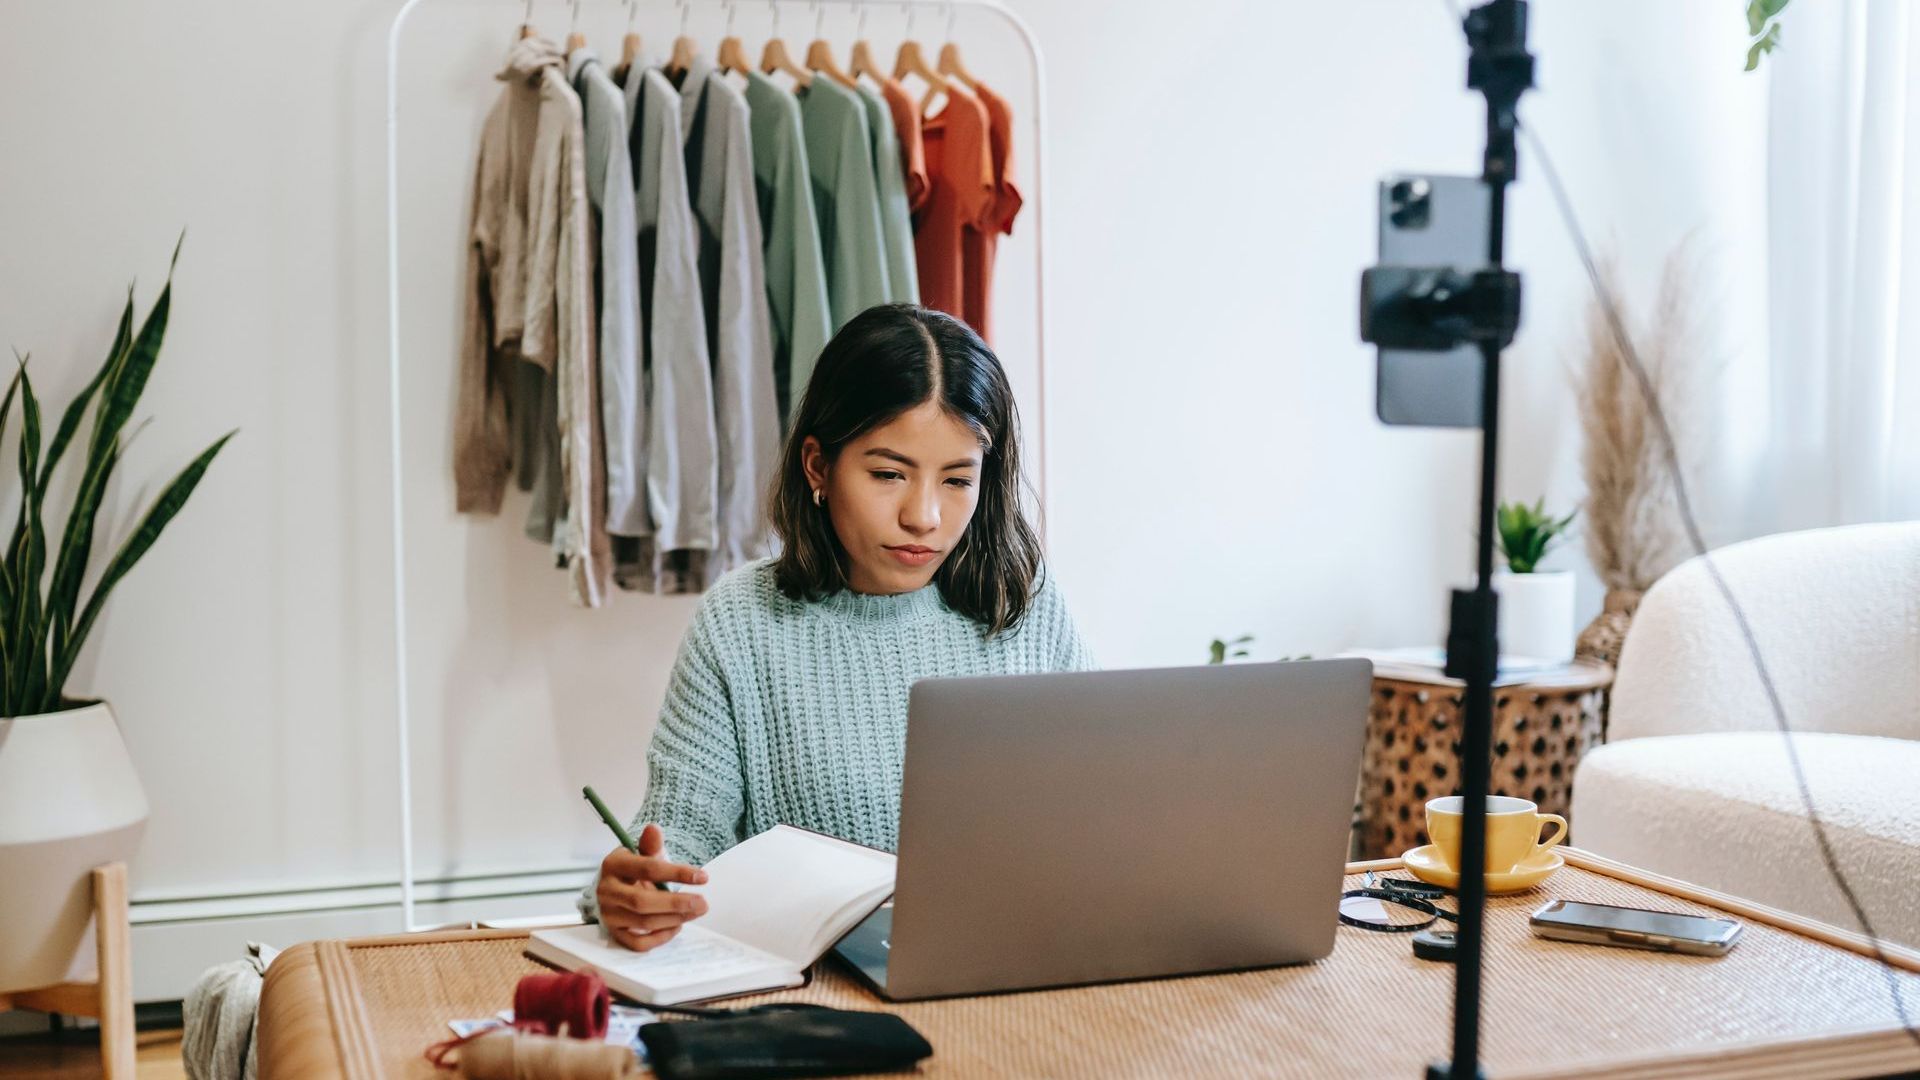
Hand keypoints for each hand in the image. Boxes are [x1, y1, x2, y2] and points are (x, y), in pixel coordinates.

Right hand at [596, 823, 709, 951]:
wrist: (617, 886)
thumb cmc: (635, 869)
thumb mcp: (643, 852)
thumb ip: (651, 844)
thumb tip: (654, 828)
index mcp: (613, 865)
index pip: (648, 869)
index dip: (677, 873)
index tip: (703, 877)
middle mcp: (607, 891)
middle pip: (642, 901)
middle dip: (677, 903)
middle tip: (703, 903)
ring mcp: (608, 914)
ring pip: (643, 923)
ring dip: (674, 919)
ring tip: (696, 911)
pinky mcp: (614, 933)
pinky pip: (638, 943)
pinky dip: (661, 938)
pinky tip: (678, 926)